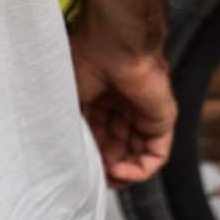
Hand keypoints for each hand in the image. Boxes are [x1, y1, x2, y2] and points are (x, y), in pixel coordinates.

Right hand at [68, 14, 177, 188]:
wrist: (117, 42)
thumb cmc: (87, 57)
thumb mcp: (69, 92)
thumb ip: (70, 119)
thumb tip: (58, 145)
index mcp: (100, 93)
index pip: (96, 130)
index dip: (87, 148)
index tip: (74, 163)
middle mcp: (121, 104)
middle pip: (115, 144)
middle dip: (102, 162)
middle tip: (89, 174)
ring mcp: (143, 113)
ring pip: (135, 153)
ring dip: (119, 170)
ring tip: (102, 176)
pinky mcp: (161, 121)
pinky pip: (154, 155)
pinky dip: (138, 169)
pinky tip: (117, 172)